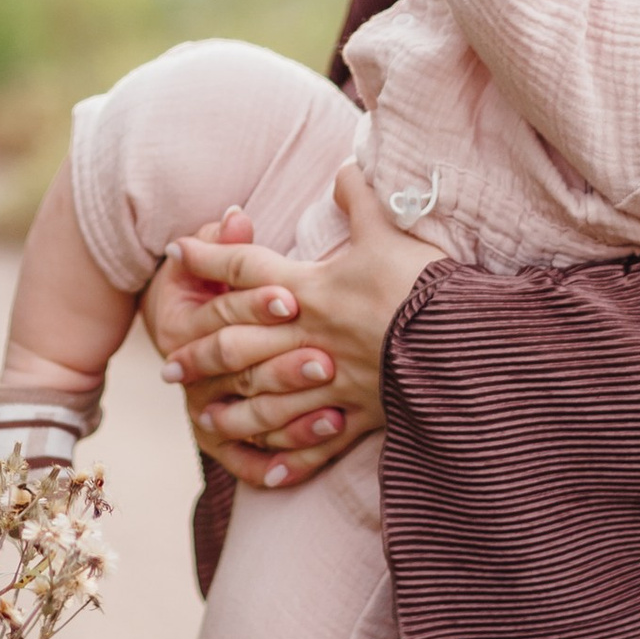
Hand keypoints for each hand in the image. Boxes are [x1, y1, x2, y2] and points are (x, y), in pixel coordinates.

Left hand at [144, 164, 446, 486]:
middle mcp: (310, 338)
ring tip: (204, 419)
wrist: (471, 343)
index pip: (244, 270)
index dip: (207, 257)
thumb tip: (345, 166)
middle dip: (199, 352)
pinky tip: (267, 473)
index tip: (175, 251)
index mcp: (312, 290)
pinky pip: (316, 443)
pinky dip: (290, 458)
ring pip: (264, 402)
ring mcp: (332, 382)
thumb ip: (363, 198)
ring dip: (230, 412)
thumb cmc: (426, 284)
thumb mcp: (393, 230)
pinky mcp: (361, 416)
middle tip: (168, 365)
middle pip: (236, 344)